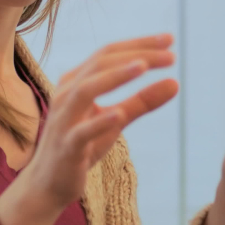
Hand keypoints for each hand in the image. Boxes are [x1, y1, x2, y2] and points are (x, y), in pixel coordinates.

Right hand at [0, 34, 178, 224]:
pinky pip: (81, 131)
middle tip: (170, 55)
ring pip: (86, 89)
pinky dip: (100, 121)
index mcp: (76, 82)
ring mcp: (64, 119)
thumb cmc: (82, 146)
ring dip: (115, 76)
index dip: (138, 44)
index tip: (170, 40)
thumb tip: (175, 82)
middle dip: (135, 55)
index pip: (108, 54)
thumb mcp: (116, 120)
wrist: (49, 184)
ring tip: (142, 67)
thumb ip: (142, 101)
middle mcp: (67, 94)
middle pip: (100, 64)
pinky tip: (120, 114)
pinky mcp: (66, 147)